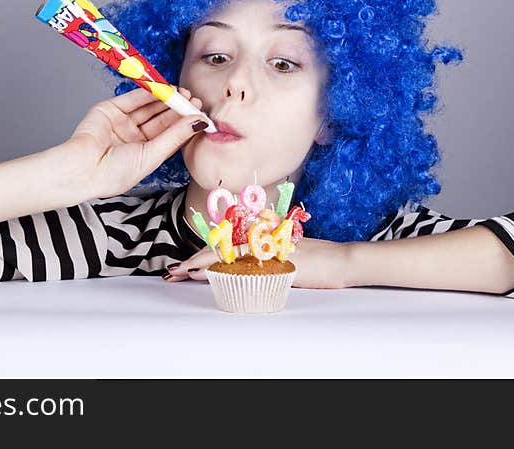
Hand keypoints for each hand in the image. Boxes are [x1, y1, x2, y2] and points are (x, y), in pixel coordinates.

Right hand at [52, 87, 208, 199]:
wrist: (83, 168)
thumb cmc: (114, 173)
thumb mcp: (152, 155)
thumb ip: (175, 136)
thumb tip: (199, 123)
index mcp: (145, 154)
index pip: (170, 135)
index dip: (185, 124)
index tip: (200, 114)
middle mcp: (134, 138)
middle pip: (161, 120)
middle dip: (178, 109)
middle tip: (194, 99)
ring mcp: (122, 123)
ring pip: (149, 108)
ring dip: (166, 99)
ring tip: (182, 92)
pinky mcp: (110, 110)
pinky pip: (133, 99)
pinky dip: (148, 93)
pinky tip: (164, 89)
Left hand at [164, 238, 353, 288]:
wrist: (341, 260)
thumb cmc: (317, 260)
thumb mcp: (285, 257)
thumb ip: (264, 257)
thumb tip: (237, 267)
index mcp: (259, 238)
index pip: (224, 247)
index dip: (200, 256)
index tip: (182, 268)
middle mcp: (259, 240)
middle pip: (218, 249)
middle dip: (192, 262)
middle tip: (172, 273)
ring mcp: (264, 248)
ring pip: (224, 255)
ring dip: (199, 266)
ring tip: (180, 274)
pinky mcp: (271, 259)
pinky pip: (242, 264)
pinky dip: (221, 269)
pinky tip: (206, 274)